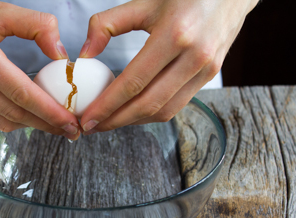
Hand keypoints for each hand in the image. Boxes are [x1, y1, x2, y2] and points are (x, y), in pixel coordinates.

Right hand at [0, 0, 80, 139]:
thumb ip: (35, 26)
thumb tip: (60, 54)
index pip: (21, 93)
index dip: (50, 112)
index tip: (71, 123)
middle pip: (13, 113)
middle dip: (46, 125)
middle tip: (70, 130)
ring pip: (0, 120)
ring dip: (29, 125)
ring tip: (52, 124)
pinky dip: (9, 118)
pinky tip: (25, 114)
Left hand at [79, 0, 258, 133]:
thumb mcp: (143, 3)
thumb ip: (107, 24)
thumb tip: (85, 54)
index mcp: (174, 35)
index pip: (133, 82)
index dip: (107, 106)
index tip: (87, 119)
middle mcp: (193, 56)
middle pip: (147, 104)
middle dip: (115, 120)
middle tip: (92, 127)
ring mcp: (205, 69)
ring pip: (164, 111)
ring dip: (133, 121)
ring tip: (109, 121)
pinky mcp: (210, 76)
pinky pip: (177, 104)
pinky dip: (151, 113)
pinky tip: (133, 111)